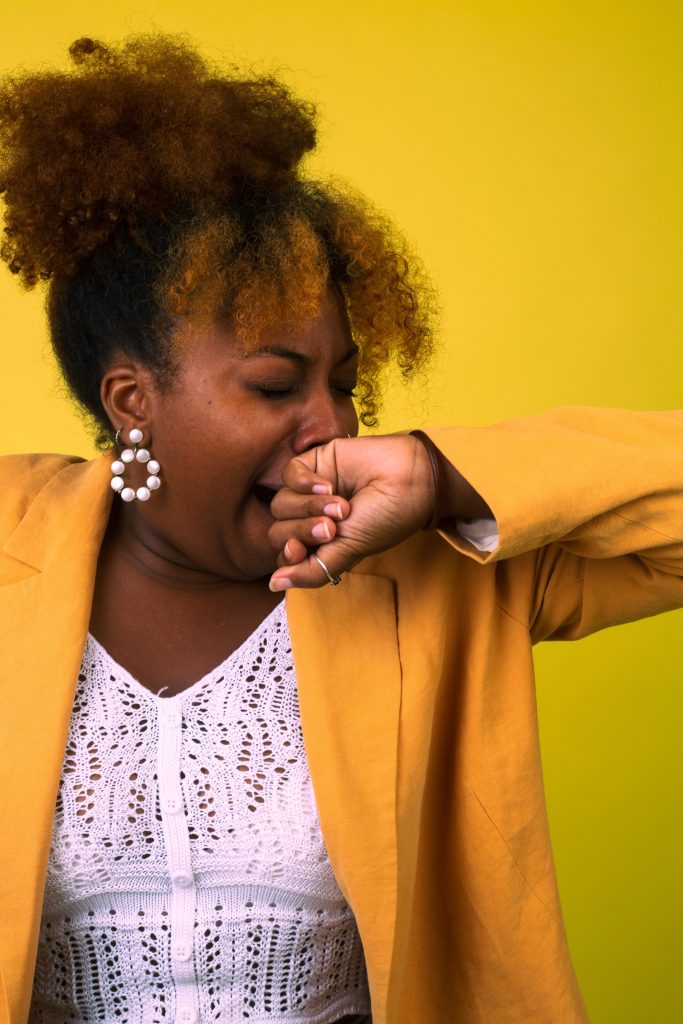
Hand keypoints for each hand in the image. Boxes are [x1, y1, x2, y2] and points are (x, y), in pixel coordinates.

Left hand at [267, 434, 434, 589]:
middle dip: (302, 530)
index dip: (287, 553)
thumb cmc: (386, 519)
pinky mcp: (315, 461)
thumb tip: (274, 584)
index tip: (301, 550)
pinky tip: (327, 485)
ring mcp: (311, 490)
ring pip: (281, 503)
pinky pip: (288, 474)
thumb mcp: (348, 552)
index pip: (285, 553)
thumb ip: (311, 571)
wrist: (409, 480)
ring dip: (309, 507)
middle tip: (331, 528)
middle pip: (279, 529)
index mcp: (321, 543)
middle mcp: (313, 517)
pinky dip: (303, 483)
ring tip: (341, 505)